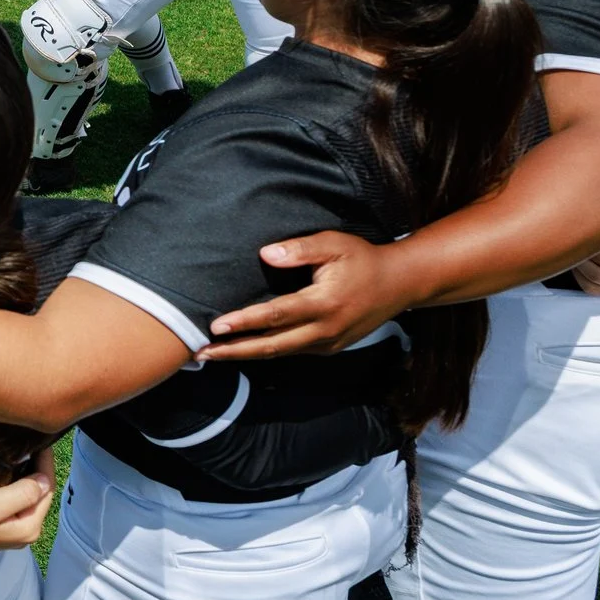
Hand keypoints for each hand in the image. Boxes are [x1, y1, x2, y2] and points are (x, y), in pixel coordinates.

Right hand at [0, 452, 53, 552]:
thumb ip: (24, 493)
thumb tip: (44, 480)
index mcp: (28, 529)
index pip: (47, 491)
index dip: (46, 465)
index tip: (41, 441)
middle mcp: (24, 532)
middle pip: (40, 495)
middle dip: (39, 470)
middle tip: (33, 444)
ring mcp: (10, 530)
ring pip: (27, 497)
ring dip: (27, 476)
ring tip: (23, 452)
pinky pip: (15, 501)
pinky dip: (16, 484)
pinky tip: (9, 471)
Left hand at [200, 232, 404, 359]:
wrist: (399, 285)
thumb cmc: (363, 259)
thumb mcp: (335, 244)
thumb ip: (300, 248)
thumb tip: (265, 255)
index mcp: (324, 303)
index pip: (276, 315)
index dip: (244, 322)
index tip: (215, 326)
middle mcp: (325, 330)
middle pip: (272, 346)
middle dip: (234, 351)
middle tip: (200, 353)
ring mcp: (327, 343)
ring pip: (279, 353)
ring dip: (245, 355)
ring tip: (212, 355)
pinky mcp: (328, 347)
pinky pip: (291, 352)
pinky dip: (265, 352)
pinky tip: (243, 349)